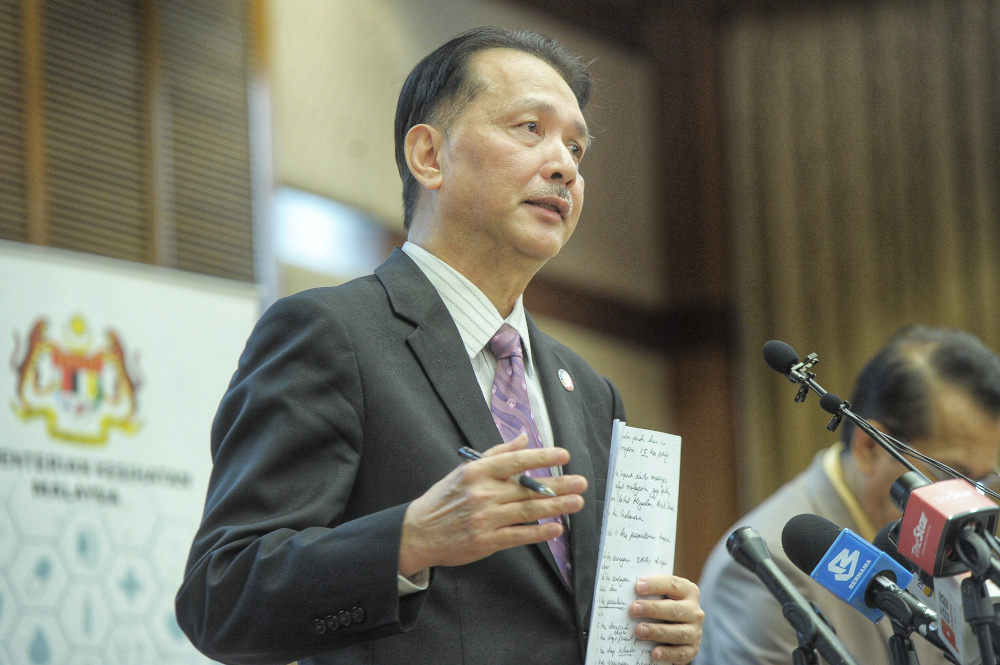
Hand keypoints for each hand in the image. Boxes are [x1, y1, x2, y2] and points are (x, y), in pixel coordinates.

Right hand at [398, 434, 586, 576]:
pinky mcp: (487, 542)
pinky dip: (539, 533)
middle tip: (581, 482)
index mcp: (477, 472)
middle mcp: (483, 494)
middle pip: (527, 488)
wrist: (418, 532)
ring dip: (555, 507)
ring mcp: (485, 519)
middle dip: (558, 485)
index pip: (514, 461)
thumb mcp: (464, 470)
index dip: (541, 456)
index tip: (563, 454)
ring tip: (577, 502)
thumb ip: (496, 454)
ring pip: (527, 511)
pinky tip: (557, 529)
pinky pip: (518, 535)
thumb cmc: (443, 499)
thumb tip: (522, 438)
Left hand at [630, 575, 703, 663]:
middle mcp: (695, 611)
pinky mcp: (692, 649)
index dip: (655, 585)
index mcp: (688, 591)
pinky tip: (654, 653)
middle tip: (634, 609)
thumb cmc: (664, 605)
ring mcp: (695, 631)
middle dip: (653, 609)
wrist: (678, 626)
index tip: (638, 587)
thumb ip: (650, 593)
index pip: (672, 585)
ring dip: (657, 631)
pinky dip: (667, 653)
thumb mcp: (661, 595)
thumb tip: (626, 593)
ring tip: (639, 630)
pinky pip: (681, 653)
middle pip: (675, 609)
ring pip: (678, 632)